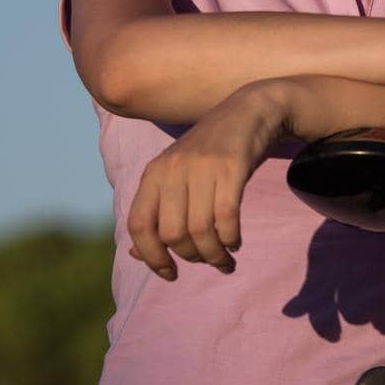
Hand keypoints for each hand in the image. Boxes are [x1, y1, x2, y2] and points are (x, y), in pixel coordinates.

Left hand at [127, 81, 292, 277]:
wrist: (249, 111)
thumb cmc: (210, 152)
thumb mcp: (175, 175)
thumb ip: (155, 211)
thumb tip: (135, 253)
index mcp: (153, 173)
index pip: (139, 224)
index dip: (150, 256)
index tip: (170, 273)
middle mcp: (173, 169)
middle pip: (172, 234)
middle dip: (190, 256)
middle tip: (207, 259)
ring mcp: (202, 167)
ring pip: (200, 231)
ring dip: (214, 255)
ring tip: (224, 259)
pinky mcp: (231, 167)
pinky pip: (226, 218)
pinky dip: (230, 239)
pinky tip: (235, 242)